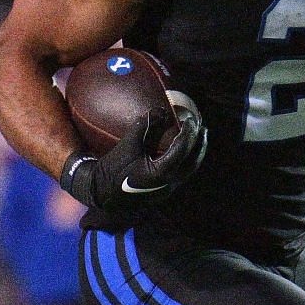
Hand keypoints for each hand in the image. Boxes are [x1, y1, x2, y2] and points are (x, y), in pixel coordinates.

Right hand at [61, 91, 207, 211]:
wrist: (101, 194)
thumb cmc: (113, 170)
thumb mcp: (127, 145)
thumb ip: (145, 126)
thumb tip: (161, 110)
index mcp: (161, 173)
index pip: (182, 149)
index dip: (188, 132)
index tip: (190, 118)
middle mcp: (169, 184)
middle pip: (193, 162)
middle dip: (200, 144)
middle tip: (202, 127)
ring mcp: (168, 190)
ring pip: (189, 170)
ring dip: (195, 153)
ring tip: (198, 137)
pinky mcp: (164, 191)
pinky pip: (181, 174)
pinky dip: (186, 160)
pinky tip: (183, 150)